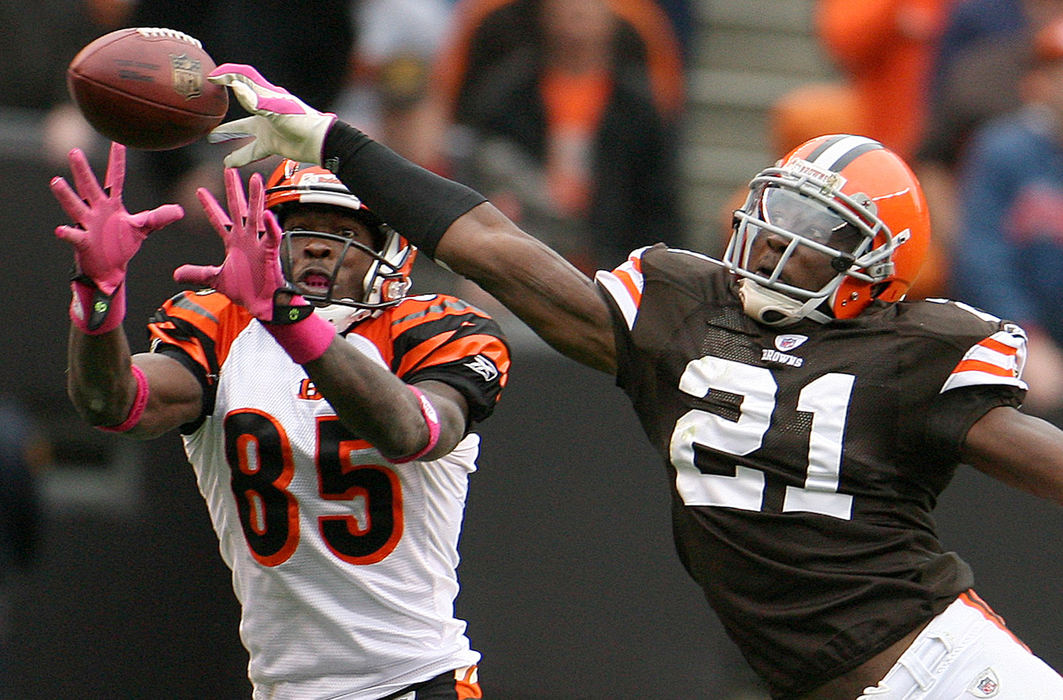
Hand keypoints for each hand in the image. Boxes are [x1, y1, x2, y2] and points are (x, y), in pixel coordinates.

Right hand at [50, 142, 184, 293]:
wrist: (109, 268)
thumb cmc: (120, 244)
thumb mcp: (142, 228)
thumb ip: (159, 217)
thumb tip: (180, 210)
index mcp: (112, 204)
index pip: (116, 178)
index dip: (117, 161)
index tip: (118, 141)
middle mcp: (96, 210)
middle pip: (89, 186)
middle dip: (82, 170)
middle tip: (74, 151)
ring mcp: (88, 225)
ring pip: (75, 207)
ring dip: (66, 195)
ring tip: (56, 181)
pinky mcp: (84, 243)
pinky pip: (74, 236)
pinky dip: (67, 233)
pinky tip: (60, 230)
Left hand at [173, 168, 295, 320]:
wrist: (262, 304)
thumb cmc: (246, 290)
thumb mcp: (215, 279)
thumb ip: (197, 273)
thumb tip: (176, 274)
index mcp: (233, 242)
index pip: (219, 219)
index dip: (209, 205)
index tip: (200, 190)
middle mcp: (246, 238)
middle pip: (238, 208)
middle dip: (233, 189)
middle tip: (230, 169)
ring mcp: (258, 243)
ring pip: (256, 215)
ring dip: (256, 198)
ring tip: (255, 179)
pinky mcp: (270, 252)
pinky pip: (272, 236)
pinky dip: (271, 226)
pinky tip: (269, 215)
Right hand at [206, 63, 336, 167]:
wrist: (319, 142)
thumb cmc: (302, 121)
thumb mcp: (276, 109)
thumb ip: (255, 101)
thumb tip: (236, 86)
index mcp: (266, 94)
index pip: (244, 77)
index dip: (227, 75)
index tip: (212, 78)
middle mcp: (265, 109)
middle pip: (241, 102)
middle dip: (225, 100)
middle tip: (209, 103)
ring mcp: (268, 127)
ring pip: (243, 130)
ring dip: (228, 134)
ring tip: (211, 139)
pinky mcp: (272, 143)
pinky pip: (251, 151)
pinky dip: (240, 157)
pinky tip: (228, 164)